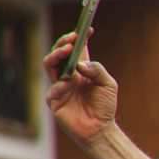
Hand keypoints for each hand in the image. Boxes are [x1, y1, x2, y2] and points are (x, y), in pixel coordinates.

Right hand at [43, 29, 118, 145]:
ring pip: (50, 64)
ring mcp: (59, 86)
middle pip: (59, 53)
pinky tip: (70, 82)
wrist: (100, 129)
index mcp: (81, 69)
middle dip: (64, 42)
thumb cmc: (104, 106)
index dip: (80, 37)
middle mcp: (68, 74)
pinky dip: (62, 83)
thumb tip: (80, 63)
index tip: (87, 29)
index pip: (77, 49)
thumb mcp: (108, 84)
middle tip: (72, 38)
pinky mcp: (53, 100)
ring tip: (67, 50)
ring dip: (57, 54)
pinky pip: (54, 87)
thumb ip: (98, 70)